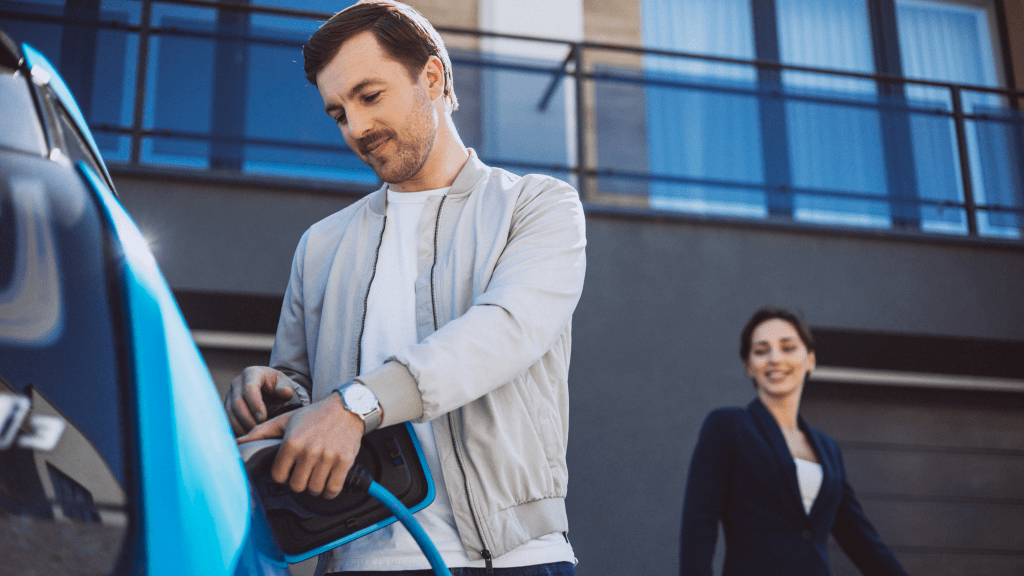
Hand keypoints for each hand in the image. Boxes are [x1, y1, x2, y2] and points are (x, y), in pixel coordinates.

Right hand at [224, 366, 297, 435]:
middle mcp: (237, 382)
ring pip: (230, 412)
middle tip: (258, 429)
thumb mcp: (285, 384)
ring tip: (252, 435)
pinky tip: (245, 436)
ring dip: (240, 426)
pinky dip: (235, 428)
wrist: (269, 389)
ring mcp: (230, 394)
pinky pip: (227, 419)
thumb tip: (285, 392)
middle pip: (237, 402)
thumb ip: (285, 388)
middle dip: (247, 418)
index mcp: (252, 373)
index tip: (262, 418)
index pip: (249, 389)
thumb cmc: (278, 386)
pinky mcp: (228, 406)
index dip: (255, 404)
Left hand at [237, 393, 363, 498]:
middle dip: (298, 482)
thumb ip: (260, 432)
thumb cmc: (314, 415)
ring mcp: (328, 457)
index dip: (282, 475)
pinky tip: (327, 481)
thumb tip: (236, 442)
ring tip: (315, 475)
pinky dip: (329, 490)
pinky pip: (333, 489)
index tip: (288, 469)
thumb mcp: (285, 420)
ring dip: (314, 487)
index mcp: (292, 442)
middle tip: (303, 473)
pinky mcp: (344, 462)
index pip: (278, 476)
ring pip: (314, 489)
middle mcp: (309, 451)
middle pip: (296, 486)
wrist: (347, 408)